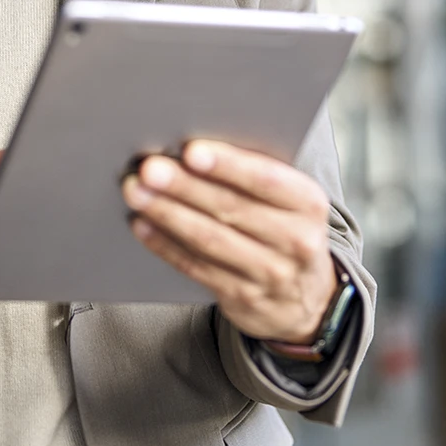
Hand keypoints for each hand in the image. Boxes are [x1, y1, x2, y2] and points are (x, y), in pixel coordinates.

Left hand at [122, 140, 336, 342]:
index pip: (266, 179)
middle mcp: (295, 240)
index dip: (228, 165)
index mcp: (308, 203)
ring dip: (168, 213)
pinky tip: (142, 225)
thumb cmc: (286, 227)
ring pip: (209, 240)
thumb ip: (255, 174)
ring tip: (137, 192)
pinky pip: (197, 267)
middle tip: (149, 169)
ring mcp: (270, 274)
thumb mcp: (291, 200)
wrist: (308, 299)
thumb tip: (192, 147)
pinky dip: (165, 245)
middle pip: (230, 208)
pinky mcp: (242, 298)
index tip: (191, 151)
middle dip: (185, 186)